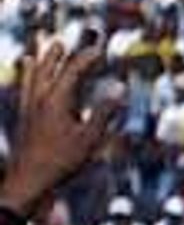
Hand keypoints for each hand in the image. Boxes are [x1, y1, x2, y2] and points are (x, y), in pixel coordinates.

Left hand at [3, 36, 117, 211]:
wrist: (29, 180)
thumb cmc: (62, 161)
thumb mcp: (90, 139)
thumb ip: (104, 112)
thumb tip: (120, 89)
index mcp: (56, 101)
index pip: (73, 71)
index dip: (87, 58)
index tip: (100, 50)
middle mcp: (39, 100)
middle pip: (48, 70)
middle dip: (58, 55)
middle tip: (64, 43)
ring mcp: (28, 108)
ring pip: (32, 79)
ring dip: (39, 64)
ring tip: (39, 53)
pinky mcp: (23, 119)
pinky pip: (25, 91)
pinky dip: (28, 80)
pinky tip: (30, 82)